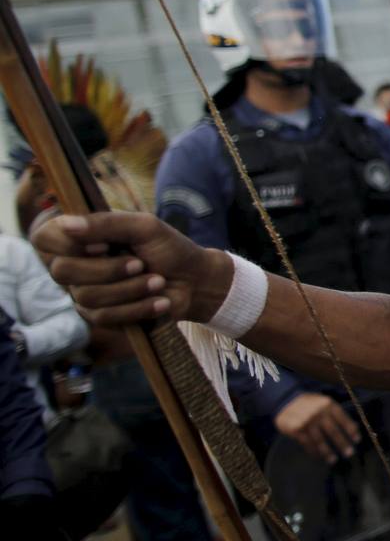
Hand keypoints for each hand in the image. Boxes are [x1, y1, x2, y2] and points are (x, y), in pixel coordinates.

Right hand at [32, 212, 224, 327]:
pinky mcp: (100, 317)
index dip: (67, 244)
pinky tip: (160, 301)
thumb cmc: (169, 248)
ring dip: (130, 289)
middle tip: (140, 263)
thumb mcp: (144, 227)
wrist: (195, 281)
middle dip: (107, 269)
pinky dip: (138, 307)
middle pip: (62, 271)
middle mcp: (76, 264)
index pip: (44, 238)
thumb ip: (106, 224)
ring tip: (158, 281)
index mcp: (81, 237)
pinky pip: (106, 317)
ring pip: (87, 296)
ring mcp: (84, 292)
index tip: (105, 245)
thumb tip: (66, 224)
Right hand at [274, 393, 359, 464]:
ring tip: (333, 460)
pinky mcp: (296, 429)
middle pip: (333, 431)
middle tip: (349, 454)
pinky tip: (318, 457)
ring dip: (327, 452)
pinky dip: (314, 451)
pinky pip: (308, 443)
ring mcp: (307, 421)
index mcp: (328, 404)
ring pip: (320, 440)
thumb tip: (354, 427)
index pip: (343, 418)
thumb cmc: (309, 403)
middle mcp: (318, 412)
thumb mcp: (323, 402)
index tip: (357, 441)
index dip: (351, 430)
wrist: (285, 400)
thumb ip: (335, 413)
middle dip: (342, 443)